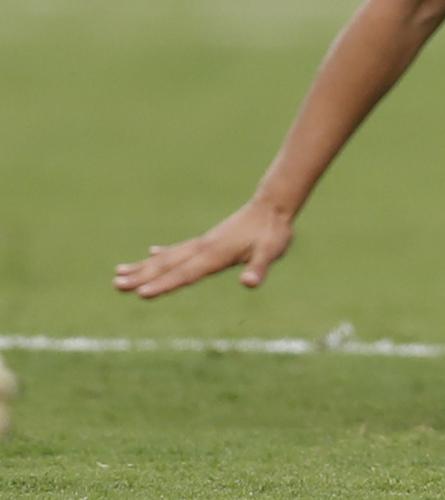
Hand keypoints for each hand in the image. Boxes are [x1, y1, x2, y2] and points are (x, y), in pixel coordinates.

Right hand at [114, 197, 295, 300]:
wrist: (274, 205)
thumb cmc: (274, 232)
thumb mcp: (271, 252)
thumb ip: (259, 268)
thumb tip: (249, 283)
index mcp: (215, 254)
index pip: (185, 274)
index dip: (164, 285)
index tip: (140, 294)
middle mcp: (203, 248)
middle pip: (167, 265)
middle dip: (141, 277)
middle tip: (115, 285)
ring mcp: (203, 243)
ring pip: (167, 256)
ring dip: (144, 266)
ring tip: (119, 273)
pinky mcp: (207, 240)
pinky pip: (179, 249)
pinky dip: (163, 253)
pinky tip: (151, 253)